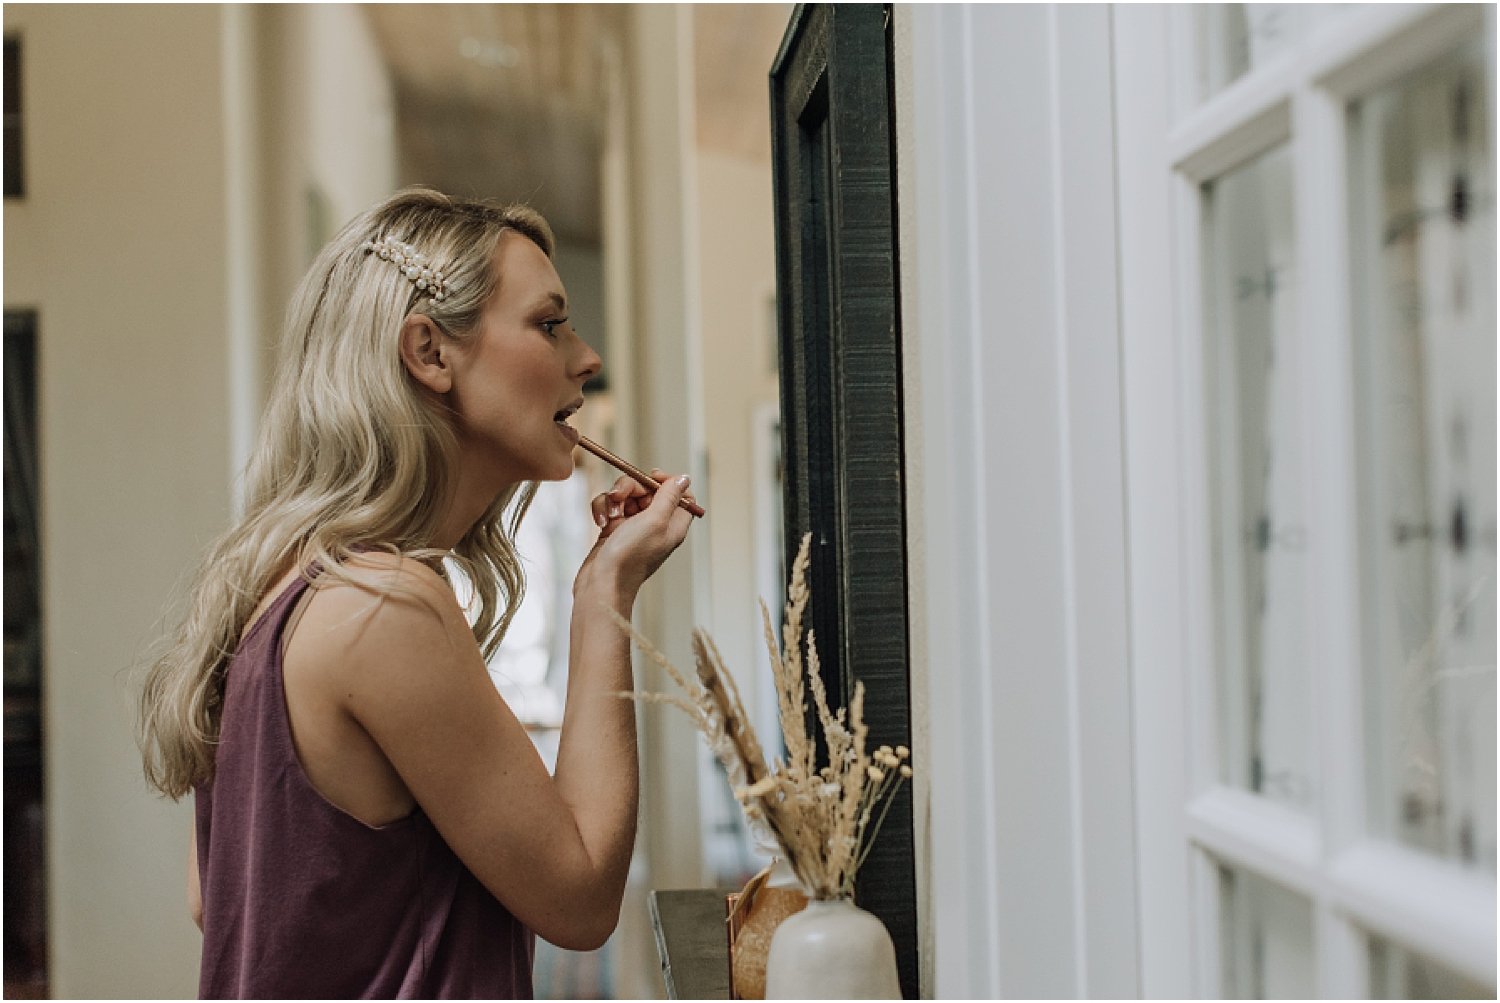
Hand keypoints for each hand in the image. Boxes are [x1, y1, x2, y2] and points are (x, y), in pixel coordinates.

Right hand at [578, 469, 695, 598]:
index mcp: (673, 524)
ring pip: (625, 495)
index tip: (652, 476)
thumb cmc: (630, 556)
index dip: (667, 482)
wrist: (601, 583)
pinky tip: (600, 522)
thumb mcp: (655, 521)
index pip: (680, 495)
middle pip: (648, 489)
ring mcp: (633, 526)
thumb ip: (670, 496)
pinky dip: (602, 509)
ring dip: (613, 499)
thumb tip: (684, 478)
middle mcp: (655, 524)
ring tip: (609, 515)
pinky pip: (609, 506)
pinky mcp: (613, 529)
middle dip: (631, 487)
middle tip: (620, 497)